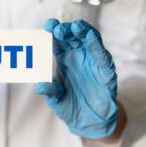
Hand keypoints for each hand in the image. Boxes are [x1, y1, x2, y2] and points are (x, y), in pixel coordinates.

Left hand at [36, 19, 117, 137]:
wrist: (88, 121)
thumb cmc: (69, 104)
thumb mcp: (56, 99)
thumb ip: (50, 91)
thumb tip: (39, 87)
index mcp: (63, 58)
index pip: (58, 40)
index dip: (53, 31)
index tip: (48, 26)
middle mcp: (78, 56)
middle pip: (73, 37)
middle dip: (66, 30)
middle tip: (58, 29)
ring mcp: (92, 62)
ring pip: (90, 41)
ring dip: (83, 32)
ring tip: (76, 26)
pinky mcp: (106, 71)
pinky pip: (102, 56)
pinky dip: (97, 46)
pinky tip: (91, 38)